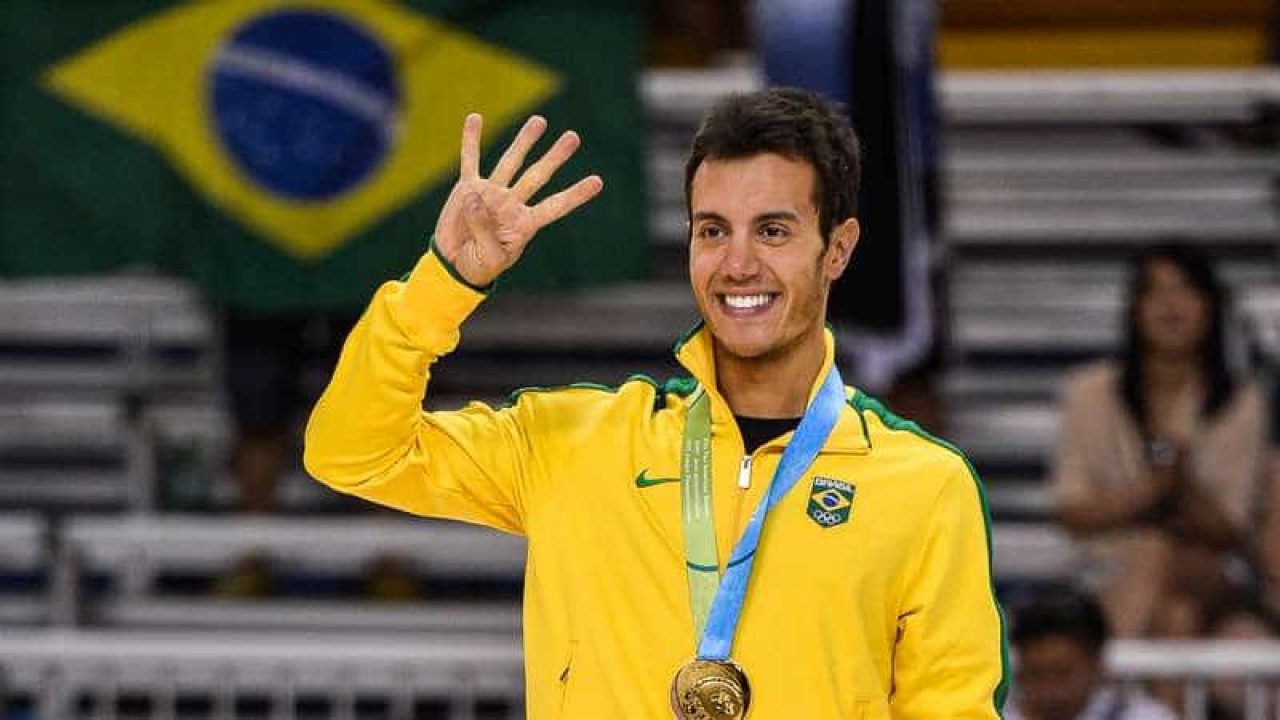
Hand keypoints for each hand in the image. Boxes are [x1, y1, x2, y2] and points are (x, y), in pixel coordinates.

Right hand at [433, 114, 603, 287]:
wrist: (454, 265)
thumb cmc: (478, 265)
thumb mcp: (489, 257)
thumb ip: (485, 230)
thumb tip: (476, 198)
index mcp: (525, 223)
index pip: (555, 206)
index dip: (575, 195)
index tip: (597, 181)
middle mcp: (512, 203)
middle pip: (537, 176)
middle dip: (555, 157)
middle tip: (574, 137)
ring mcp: (491, 193)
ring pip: (511, 162)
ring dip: (524, 141)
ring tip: (540, 121)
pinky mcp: (467, 188)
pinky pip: (470, 160)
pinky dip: (471, 140)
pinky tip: (475, 118)